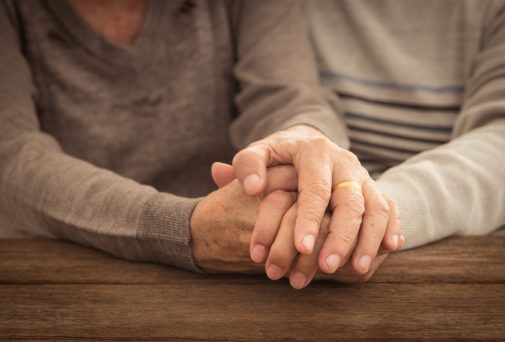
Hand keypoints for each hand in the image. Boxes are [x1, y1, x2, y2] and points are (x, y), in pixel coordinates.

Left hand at [229, 125, 403, 274]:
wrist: (306, 142)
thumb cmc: (278, 156)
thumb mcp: (258, 153)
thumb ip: (247, 166)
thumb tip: (252, 188)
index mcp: (314, 152)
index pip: (315, 188)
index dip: (310, 219)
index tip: (302, 247)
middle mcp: (343, 162)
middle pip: (350, 201)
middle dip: (342, 236)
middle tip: (327, 267)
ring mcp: (361, 175)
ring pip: (376, 206)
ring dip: (369, 239)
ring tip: (358, 269)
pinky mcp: (373, 187)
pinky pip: (390, 206)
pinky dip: (393, 226)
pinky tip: (391, 248)